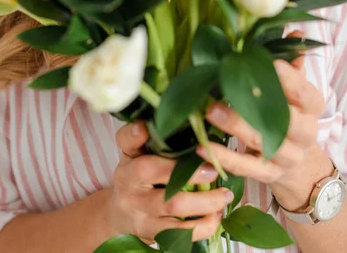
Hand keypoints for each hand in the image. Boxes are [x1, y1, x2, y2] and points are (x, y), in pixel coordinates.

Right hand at [110, 120, 234, 242]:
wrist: (120, 214)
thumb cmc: (139, 175)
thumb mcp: (139, 153)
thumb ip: (155, 136)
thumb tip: (189, 114)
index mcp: (128, 157)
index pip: (126, 142)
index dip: (134, 134)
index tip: (144, 127)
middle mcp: (127, 182)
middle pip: (149, 172)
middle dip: (185, 171)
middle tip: (213, 170)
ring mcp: (138, 209)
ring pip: (171, 206)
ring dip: (203, 202)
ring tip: (225, 196)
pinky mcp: (151, 232)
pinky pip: (179, 233)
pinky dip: (202, 226)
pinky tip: (216, 216)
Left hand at [197, 31, 325, 193]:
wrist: (298, 165)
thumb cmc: (289, 114)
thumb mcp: (294, 90)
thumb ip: (292, 62)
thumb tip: (294, 31)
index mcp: (311, 107)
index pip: (305, 94)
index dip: (291, 80)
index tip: (272, 64)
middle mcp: (304, 133)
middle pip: (285, 121)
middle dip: (255, 105)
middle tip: (226, 89)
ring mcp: (286, 157)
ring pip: (263, 143)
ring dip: (235, 127)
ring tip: (209, 112)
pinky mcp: (268, 175)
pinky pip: (246, 169)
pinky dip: (224, 158)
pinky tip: (201, 147)